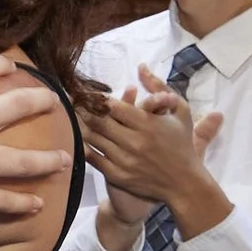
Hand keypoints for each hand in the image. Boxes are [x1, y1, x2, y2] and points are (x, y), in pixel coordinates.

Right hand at [0, 55, 70, 219]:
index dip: (0, 64)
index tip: (11, 66)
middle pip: (16, 108)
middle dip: (40, 102)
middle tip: (53, 103)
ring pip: (22, 160)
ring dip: (47, 160)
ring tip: (64, 159)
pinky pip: (2, 201)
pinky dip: (22, 204)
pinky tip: (38, 205)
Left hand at [81, 66, 227, 236]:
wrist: (184, 184)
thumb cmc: (182, 143)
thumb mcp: (180, 111)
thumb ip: (159, 87)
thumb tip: (141, 66)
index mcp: (148, 123)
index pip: (113, 106)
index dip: (95, 97)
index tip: (84, 91)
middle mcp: (134, 142)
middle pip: (99, 121)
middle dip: (81, 108)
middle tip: (68, 99)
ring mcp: (124, 160)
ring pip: (93, 138)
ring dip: (79, 124)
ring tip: (67, 114)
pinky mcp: (117, 176)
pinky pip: (92, 158)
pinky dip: (81, 145)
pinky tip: (74, 136)